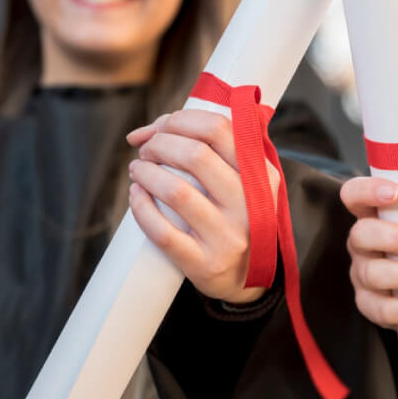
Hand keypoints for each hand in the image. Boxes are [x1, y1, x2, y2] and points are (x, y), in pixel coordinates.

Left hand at [126, 110, 279, 304]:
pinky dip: (141, 207)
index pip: (218, 128)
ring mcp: (228, 236)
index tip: (161, 128)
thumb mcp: (241, 180)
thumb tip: (145, 131)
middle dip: (160, 144)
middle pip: (195, 154)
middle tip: (147, 151)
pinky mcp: (204, 263)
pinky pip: (162, 232)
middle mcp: (250, 204)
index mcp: (261, 175)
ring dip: (146, 172)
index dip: (180, 120)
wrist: (247, 277)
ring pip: (176, 191)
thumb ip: (208, 147)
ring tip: (138, 170)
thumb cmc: (233, 215)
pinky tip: (136, 195)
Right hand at [340, 176, 397, 327]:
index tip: (397, 194)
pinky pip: (383, 309)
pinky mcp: (370, 304)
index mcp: (372, 213)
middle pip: (362, 234)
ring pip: (373, 274)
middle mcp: (361, 243)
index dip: (367, 191)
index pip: (354, 194)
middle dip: (397, 238)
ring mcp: (361, 274)